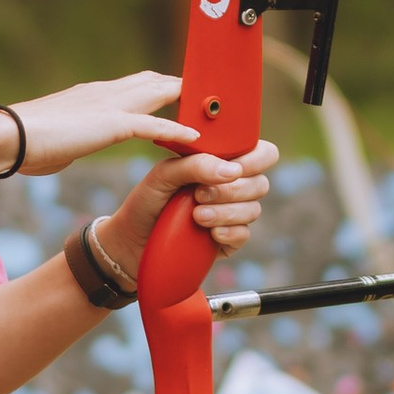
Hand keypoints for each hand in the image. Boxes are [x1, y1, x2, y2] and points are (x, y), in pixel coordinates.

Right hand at [0, 70, 200, 175]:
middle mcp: (106, 93)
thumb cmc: (24, 142)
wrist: (7, 136)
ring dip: (188, 103)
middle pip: (156, 81)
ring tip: (216, 113)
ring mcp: (109, 105)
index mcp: (94, 96)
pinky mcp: (110, 124)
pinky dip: (176, 130)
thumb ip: (73, 135)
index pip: (138, 84)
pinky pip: (152, 125)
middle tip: (213, 99)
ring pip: (160, 95)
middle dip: (185, 88)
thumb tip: (70, 142)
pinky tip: (196, 139)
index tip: (184, 94)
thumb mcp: (59, 136)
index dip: (164, 88)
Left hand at [95, 134, 279, 276]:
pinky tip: (209, 232)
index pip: (262, 153)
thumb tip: (231, 170)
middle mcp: (233, 187)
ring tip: (196, 215)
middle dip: (231, 189)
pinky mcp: (230, 240)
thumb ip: (194, 164)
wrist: (132, 240)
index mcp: (222, 162)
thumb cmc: (148, 201)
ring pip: (253, 210)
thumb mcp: (163, 175)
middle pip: (261, 183)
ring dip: (225, 212)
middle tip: (199, 194)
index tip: (234, 168)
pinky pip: (244, 234)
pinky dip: (228, 232)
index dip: (256, 159)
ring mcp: (233, 214)